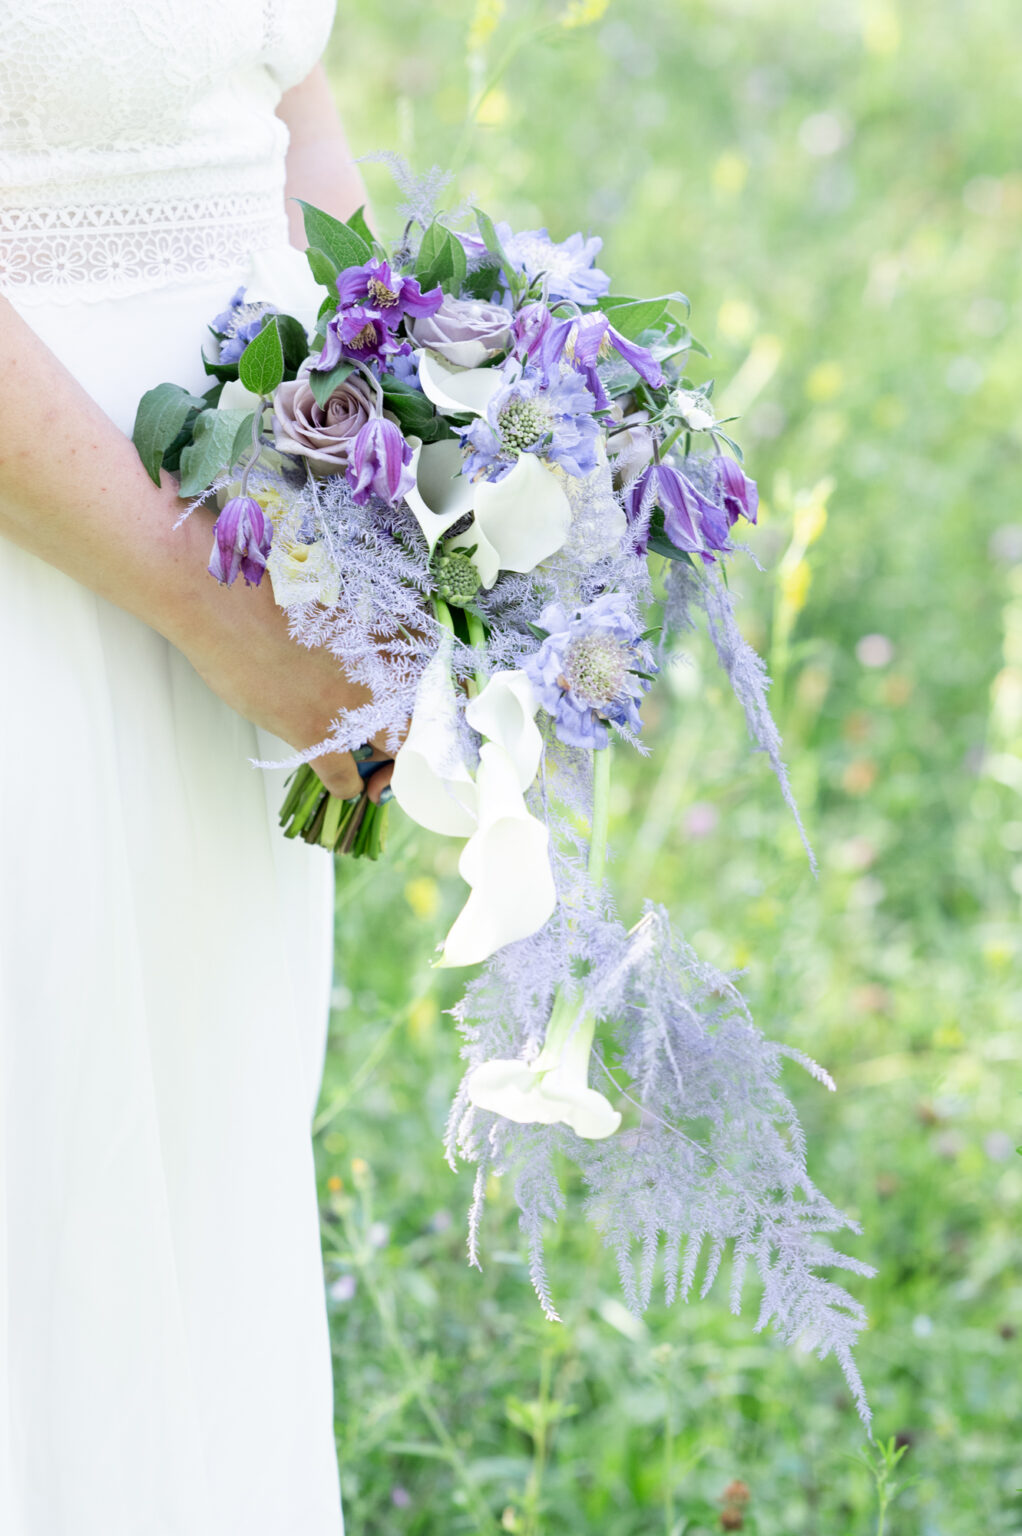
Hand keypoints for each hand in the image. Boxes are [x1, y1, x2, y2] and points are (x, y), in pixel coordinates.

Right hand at [166, 510, 395, 799]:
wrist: (225, 599)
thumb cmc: (267, 594)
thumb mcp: (329, 611)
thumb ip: (354, 640)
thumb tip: (355, 662)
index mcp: (381, 640)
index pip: (428, 681)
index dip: (421, 705)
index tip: (407, 717)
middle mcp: (376, 673)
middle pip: (418, 719)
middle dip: (409, 740)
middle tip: (390, 751)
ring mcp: (349, 705)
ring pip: (393, 752)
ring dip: (385, 768)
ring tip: (374, 776)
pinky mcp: (314, 732)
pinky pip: (344, 778)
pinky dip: (347, 787)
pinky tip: (345, 786)